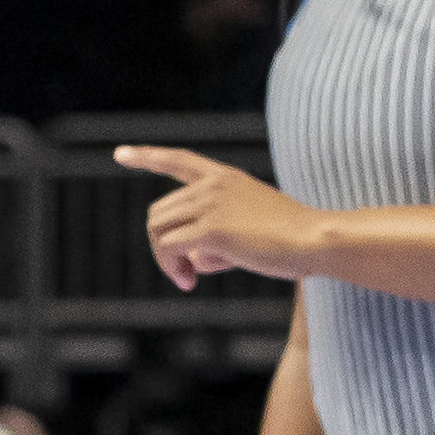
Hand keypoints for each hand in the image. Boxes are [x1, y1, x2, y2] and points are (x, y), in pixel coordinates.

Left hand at [115, 144, 325, 286]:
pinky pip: (169, 248)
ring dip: (166, 261)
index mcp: (225, 178)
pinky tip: (191, 280)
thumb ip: (214, 238)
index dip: (147, 157)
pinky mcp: (211, 228)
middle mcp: (213, 185)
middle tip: (185, 275)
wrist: (314, 240)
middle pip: (158, 213)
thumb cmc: (290, 240)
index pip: (178, 160)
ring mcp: (210, 203)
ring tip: (189, 279)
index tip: (120, 154)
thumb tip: (188, 262)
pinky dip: (173, 268)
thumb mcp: (248, 230)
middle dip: (163, 247)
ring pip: (157, 231)